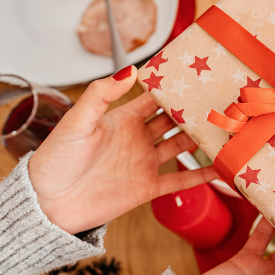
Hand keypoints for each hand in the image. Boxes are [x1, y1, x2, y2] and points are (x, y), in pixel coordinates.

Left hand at [28, 66, 216, 233]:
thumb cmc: (56, 160)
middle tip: (218, 99)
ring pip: (181, 147)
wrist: (49, 204)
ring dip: (201, 139)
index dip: (172, 87)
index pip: (153, 98)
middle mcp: (137, 139)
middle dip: (193, 111)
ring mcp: (145, 163)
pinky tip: (221, 167)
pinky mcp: (148, 188)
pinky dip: (201, 175)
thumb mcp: (77, 121)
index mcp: (122, 119)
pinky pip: (181, 179)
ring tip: (225, 129)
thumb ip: (101, 94)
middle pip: (173, 121)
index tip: (194, 74)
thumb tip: (130, 70)